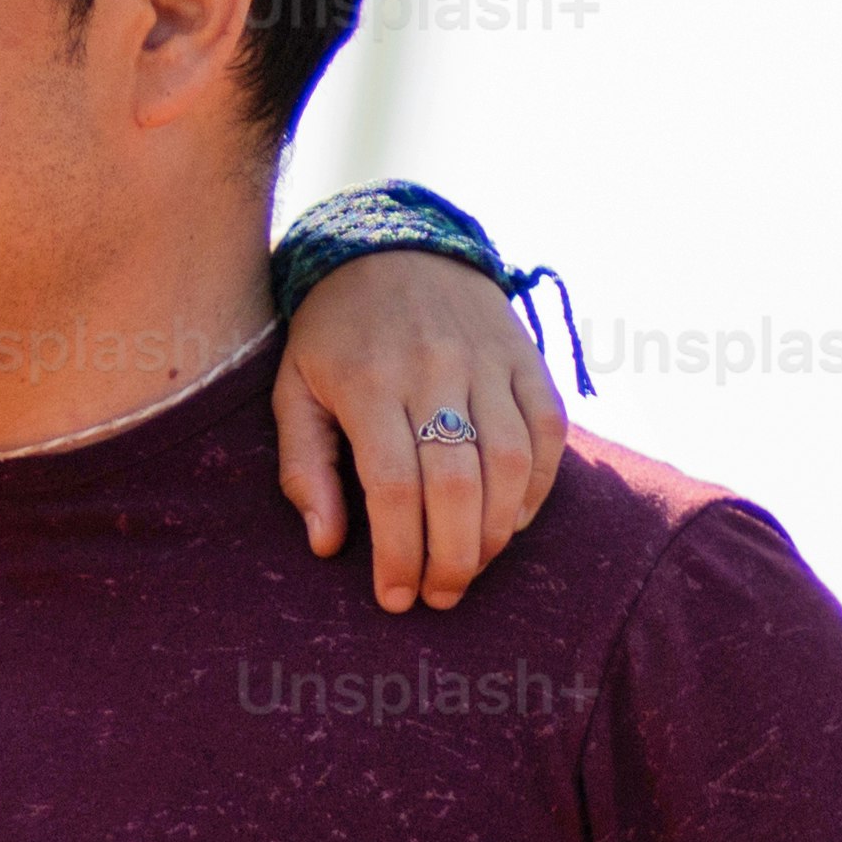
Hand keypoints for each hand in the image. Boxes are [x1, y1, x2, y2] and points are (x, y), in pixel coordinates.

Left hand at [272, 251, 565, 612]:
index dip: (400, 554)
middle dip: (452, 556)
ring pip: (509, 461)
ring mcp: (486, 360)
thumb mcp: (293, 390)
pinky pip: (548, 430)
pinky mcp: (525, 356)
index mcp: (367, 384)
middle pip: (457, 484)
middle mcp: (432, 370)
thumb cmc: (333, 333)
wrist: (392, 243)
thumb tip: (327, 545)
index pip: (392, 488)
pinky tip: (514, 519)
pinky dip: (538, 484)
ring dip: (497, 530)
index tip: (397, 598)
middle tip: (441, 595)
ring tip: (473, 565)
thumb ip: (304, 467)